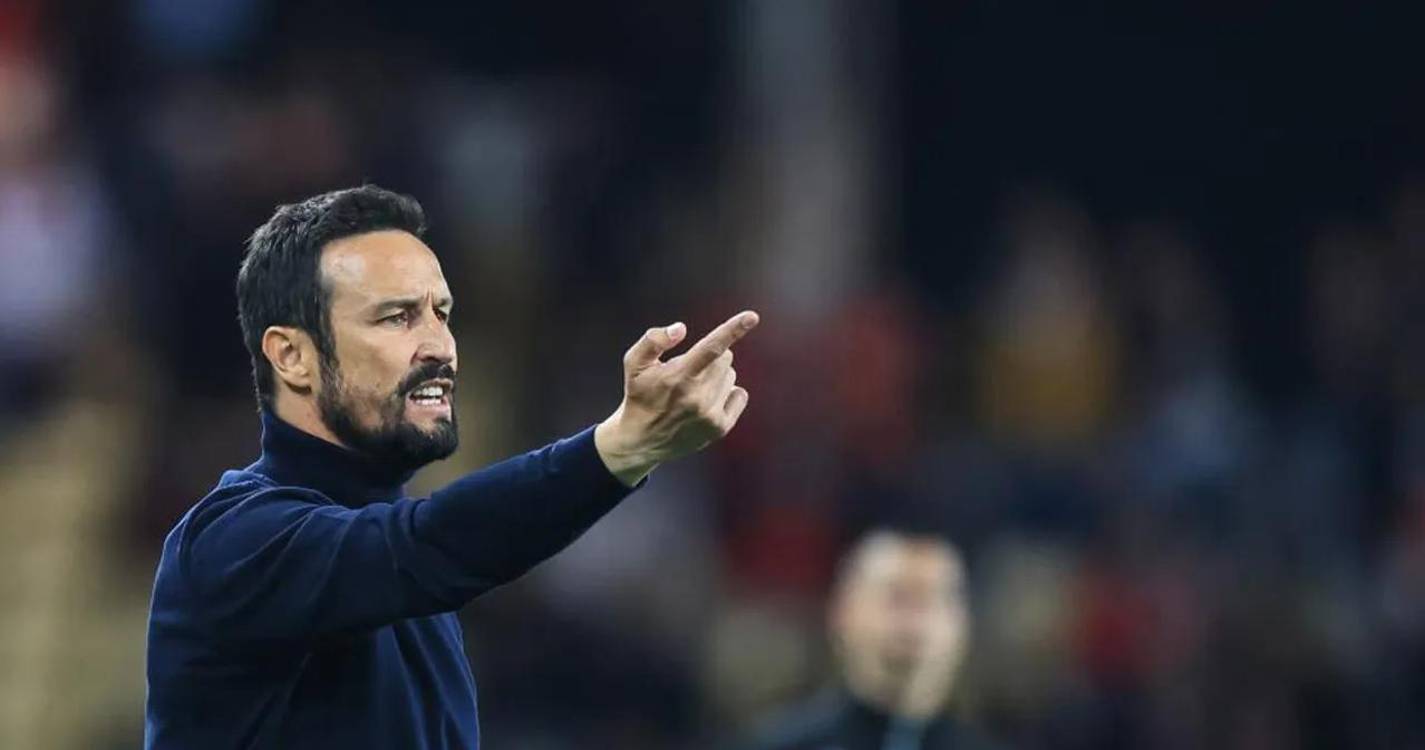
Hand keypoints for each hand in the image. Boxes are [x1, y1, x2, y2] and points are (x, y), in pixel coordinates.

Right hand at [594, 310, 759, 485]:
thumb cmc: (639, 395)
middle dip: (711, 358)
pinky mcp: (720, 428)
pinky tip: (708, 400)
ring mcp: (710, 414)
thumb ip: (653, 340)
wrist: (641, 440)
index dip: (733, 329)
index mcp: (678, 376)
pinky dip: (728, 393)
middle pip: (725, 358)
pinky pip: (740, 395)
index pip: (711, 347)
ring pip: (731, 376)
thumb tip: (680, 328)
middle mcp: (697, 396)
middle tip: (690, 370)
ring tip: (694, 389)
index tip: (752, 317)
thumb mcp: (634, 363)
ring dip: (717, 376)